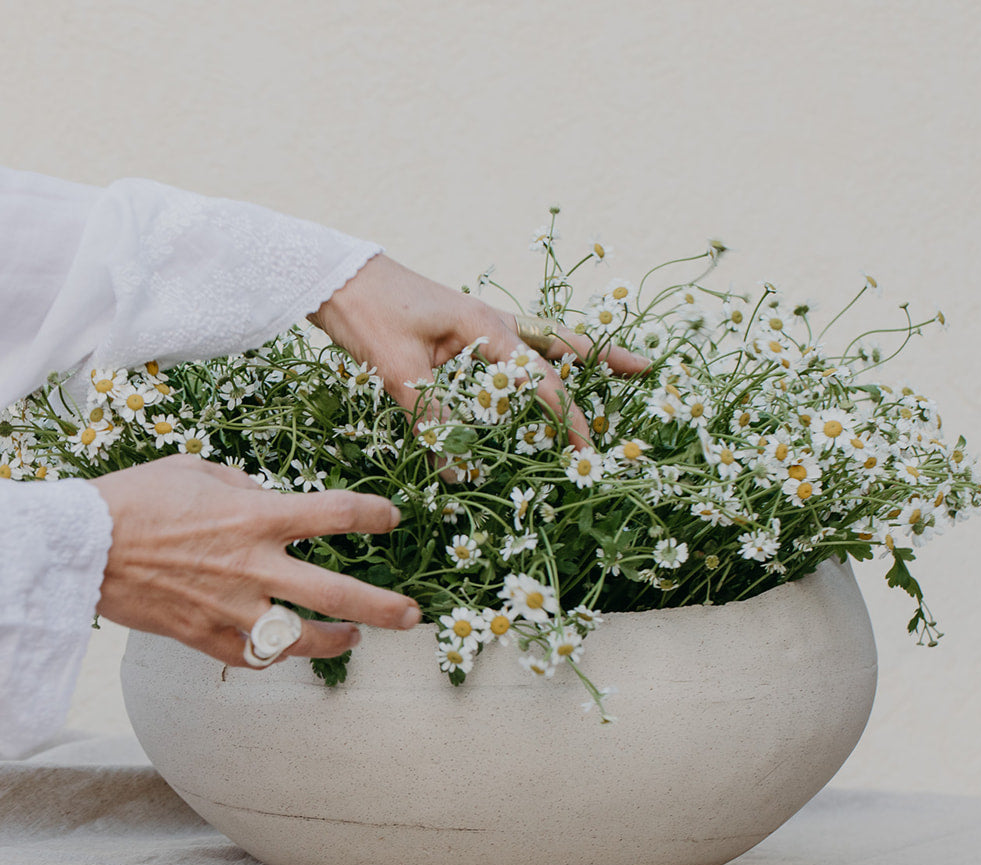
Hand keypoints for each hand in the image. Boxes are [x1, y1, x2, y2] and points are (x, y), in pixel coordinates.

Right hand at [93, 455, 420, 667]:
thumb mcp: (198, 470)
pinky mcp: (204, 636)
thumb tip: (270, 502)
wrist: (81, 547)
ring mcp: (231, 608)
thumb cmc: (135, 499)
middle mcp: (253, 567)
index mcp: (256, 518)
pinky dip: (273, 654)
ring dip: (336, 641)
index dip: (373, 515)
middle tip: (412, 616)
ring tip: (354, 639)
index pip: (335, 514)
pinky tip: (285, 648)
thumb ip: (246, 489)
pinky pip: (254, 657)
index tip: (391, 519)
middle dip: (383, 608)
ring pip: (302, 639)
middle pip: (338, 594)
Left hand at [308, 253, 648, 448]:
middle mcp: (492, 322)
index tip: (585, 451)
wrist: (334, 277)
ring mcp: (478, 323)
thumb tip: (458, 471)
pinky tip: (540, 371)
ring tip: (614, 364)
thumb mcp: (398, 373)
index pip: (542, 380)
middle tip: (646, 368)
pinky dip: (537, 358)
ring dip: (577, 354)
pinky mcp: (460, 329)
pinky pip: (512, 345)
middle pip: (562, 342)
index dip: (566, 418)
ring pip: (543, 339)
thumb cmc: (367, 316)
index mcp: (487, 328)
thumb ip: (431, 421)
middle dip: (604, 358)